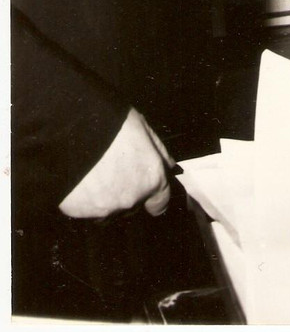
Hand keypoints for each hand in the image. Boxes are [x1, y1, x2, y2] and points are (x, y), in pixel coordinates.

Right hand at [58, 108, 173, 218]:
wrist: (73, 130)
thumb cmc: (113, 125)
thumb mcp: (144, 129)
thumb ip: (159, 153)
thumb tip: (169, 166)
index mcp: (151, 179)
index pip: (159, 203)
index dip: (153, 196)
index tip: (145, 189)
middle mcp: (131, 199)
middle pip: (132, 206)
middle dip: (127, 192)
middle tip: (115, 171)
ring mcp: (104, 208)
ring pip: (108, 210)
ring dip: (106, 198)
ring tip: (97, 175)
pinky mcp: (79, 212)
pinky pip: (85, 209)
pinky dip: (85, 199)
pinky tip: (81, 180)